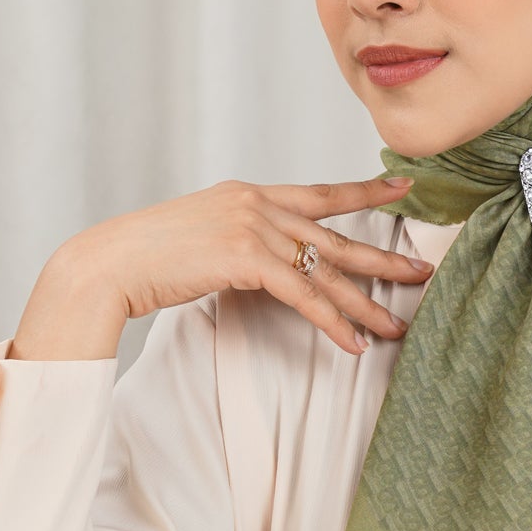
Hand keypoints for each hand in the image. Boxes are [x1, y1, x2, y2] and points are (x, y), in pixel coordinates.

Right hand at [54, 175, 433, 353]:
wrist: (109, 263)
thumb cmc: (147, 257)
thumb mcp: (203, 236)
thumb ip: (242, 242)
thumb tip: (267, 265)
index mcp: (248, 193)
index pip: (319, 193)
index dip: (364, 191)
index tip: (402, 187)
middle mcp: (257, 203)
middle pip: (335, 235)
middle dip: (383, 257)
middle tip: (422, 270)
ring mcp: (253, 227)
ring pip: (325, 270)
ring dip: (364, 304)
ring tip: (397, 326)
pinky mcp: (246, 257)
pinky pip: (304, 295)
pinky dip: (332, 322)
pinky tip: (353, 343)